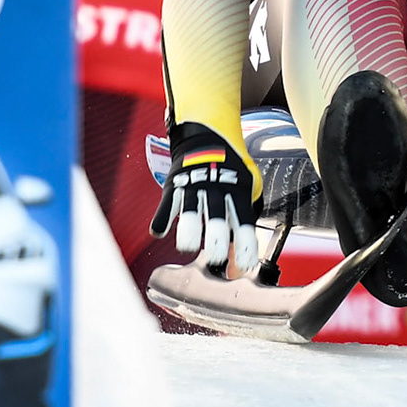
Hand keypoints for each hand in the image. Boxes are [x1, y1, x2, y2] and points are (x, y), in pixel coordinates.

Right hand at [151, 122, 262, 273]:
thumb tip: (239, 268)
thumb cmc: (231, 172)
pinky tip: (159, 233)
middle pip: (217, 221)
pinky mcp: (174, 186)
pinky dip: (160, 221)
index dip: (244, 246)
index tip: (244, 267)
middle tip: (216, 257)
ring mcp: (194, 188)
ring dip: (188, 235)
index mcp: (238, 193)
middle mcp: (217, 191)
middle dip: (216, 244)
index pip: (244, 223)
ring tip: (188, 246)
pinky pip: (165, 206)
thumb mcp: (247, 191)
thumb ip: (244, 227)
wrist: (206, 138)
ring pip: (189, 215)